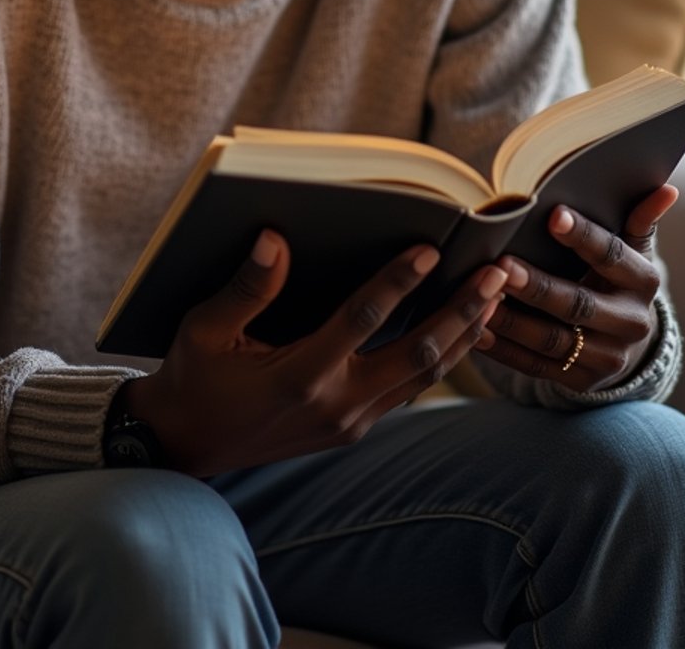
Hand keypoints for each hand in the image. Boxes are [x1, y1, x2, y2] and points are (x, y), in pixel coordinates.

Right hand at [126, 231, 506, 475]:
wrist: (186, 445)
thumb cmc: (194, 377)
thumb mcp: (205, 328)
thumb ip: (245, 287)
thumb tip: (275, 239)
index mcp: (299, 376)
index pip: (362, 321)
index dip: (397, 282)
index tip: (431, 249)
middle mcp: (335, 404)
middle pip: (418, 354)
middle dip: (462, 311)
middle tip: (498, 273)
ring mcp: (349, 423)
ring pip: (424, 376)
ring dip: (463, 334)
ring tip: (495, 296)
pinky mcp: (352, 430)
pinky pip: (409, 390)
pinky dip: (441, 358)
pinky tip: (461, 331)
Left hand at [476, 184, 678, 391]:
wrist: (624, 338)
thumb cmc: (615, 276)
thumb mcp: (632, 249)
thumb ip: (638, 219)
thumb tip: (665, 189)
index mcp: (641, 282)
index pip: (611, 256)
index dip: (583, 236)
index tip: (552, 214)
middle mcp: (630, 322)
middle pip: (578, 304)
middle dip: (537, 286)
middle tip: (501, 265)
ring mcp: (606, 357)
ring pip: (553, 340)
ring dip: (512, 320)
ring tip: (480, 298)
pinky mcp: (581, 380)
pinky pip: (537, 367)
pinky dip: (504, 351)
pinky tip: (476, 332)